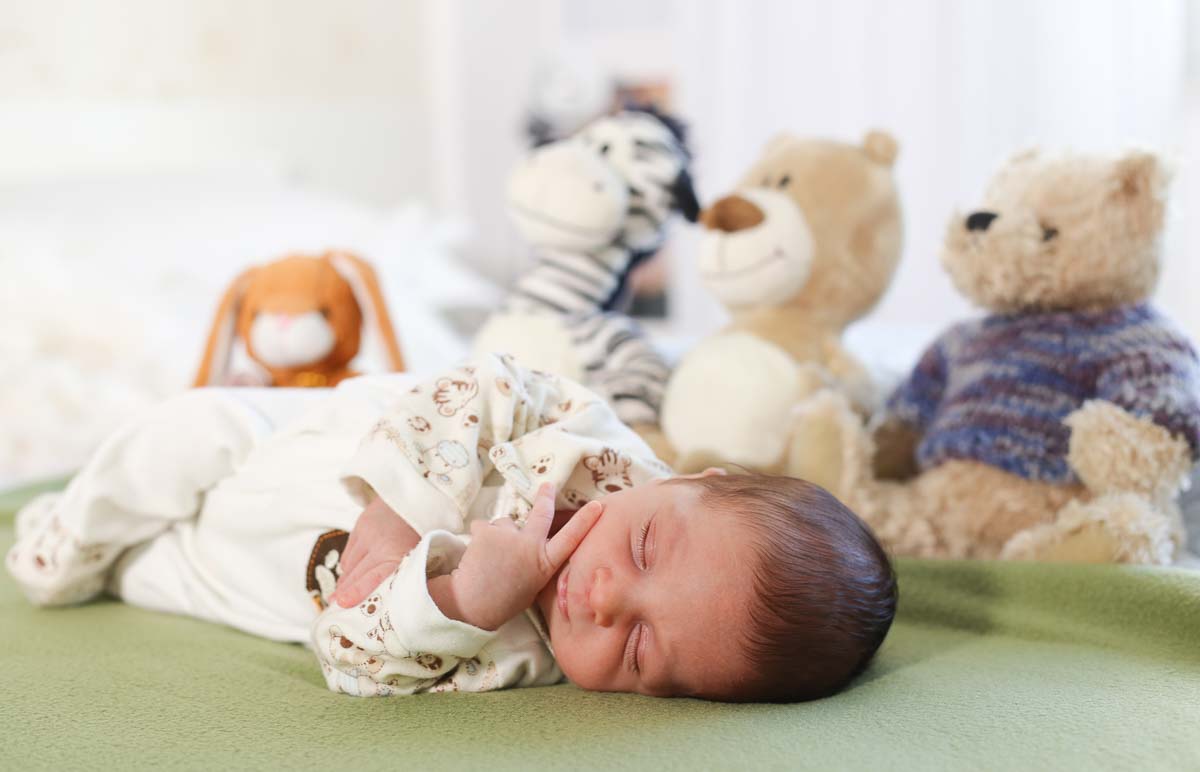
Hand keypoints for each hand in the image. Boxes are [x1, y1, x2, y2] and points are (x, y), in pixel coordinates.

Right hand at [332, 496, 420, 607]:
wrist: (422, 494)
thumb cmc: (429, 529)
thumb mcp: (424, 553)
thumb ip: (407, 573)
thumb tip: (394, 596)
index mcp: (399, 553)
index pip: (373, 577)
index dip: (356, 592)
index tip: (342, 604)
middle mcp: (380, 543)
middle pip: (356, 573)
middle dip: (344, 592)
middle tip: (334, 607)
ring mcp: (367, 532)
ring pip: (349, 563)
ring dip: (346, 579)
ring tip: (341, 593)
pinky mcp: (361, 523)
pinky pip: (349, 550)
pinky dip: (349, 563)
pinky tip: (350, 573)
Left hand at [429, 483, 602, 630]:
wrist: (472, 607)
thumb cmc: (504, 600)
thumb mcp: (532, 584)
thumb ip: (537, 561)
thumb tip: (533, 542)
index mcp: (545, 563)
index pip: (571, 538)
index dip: (585, 520)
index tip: (597, 505)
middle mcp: (530, 546)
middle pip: (541, 513)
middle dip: (546, 497)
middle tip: (548, 486)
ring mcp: (509, 536)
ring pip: (505, 523)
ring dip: (499, 534)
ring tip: (490, 558)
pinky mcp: (487, 531)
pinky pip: (483, 525)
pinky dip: (480, 537)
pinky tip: (477, 554)